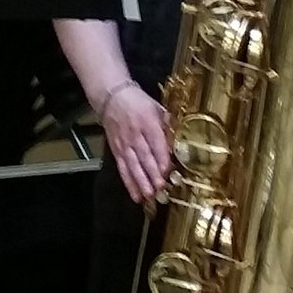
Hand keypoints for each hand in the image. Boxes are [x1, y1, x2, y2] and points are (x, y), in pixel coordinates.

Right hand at [100, 83, 171, 203]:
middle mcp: (135, 134)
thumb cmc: (139, 103)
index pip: (156, 143)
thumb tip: (180, 145)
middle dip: (152, 174)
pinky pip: (123, 169)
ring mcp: (124, 144)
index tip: (168, 172)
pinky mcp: (116, 151)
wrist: (112, 97)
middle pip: (144, 157)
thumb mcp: (157, 108)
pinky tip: (136, 195)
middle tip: (160, 188)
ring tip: (149, 195)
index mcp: (148, 122)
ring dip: (141, 182)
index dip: (162, 159)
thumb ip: (168, 126)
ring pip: (133, 166)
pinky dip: (129, 183)